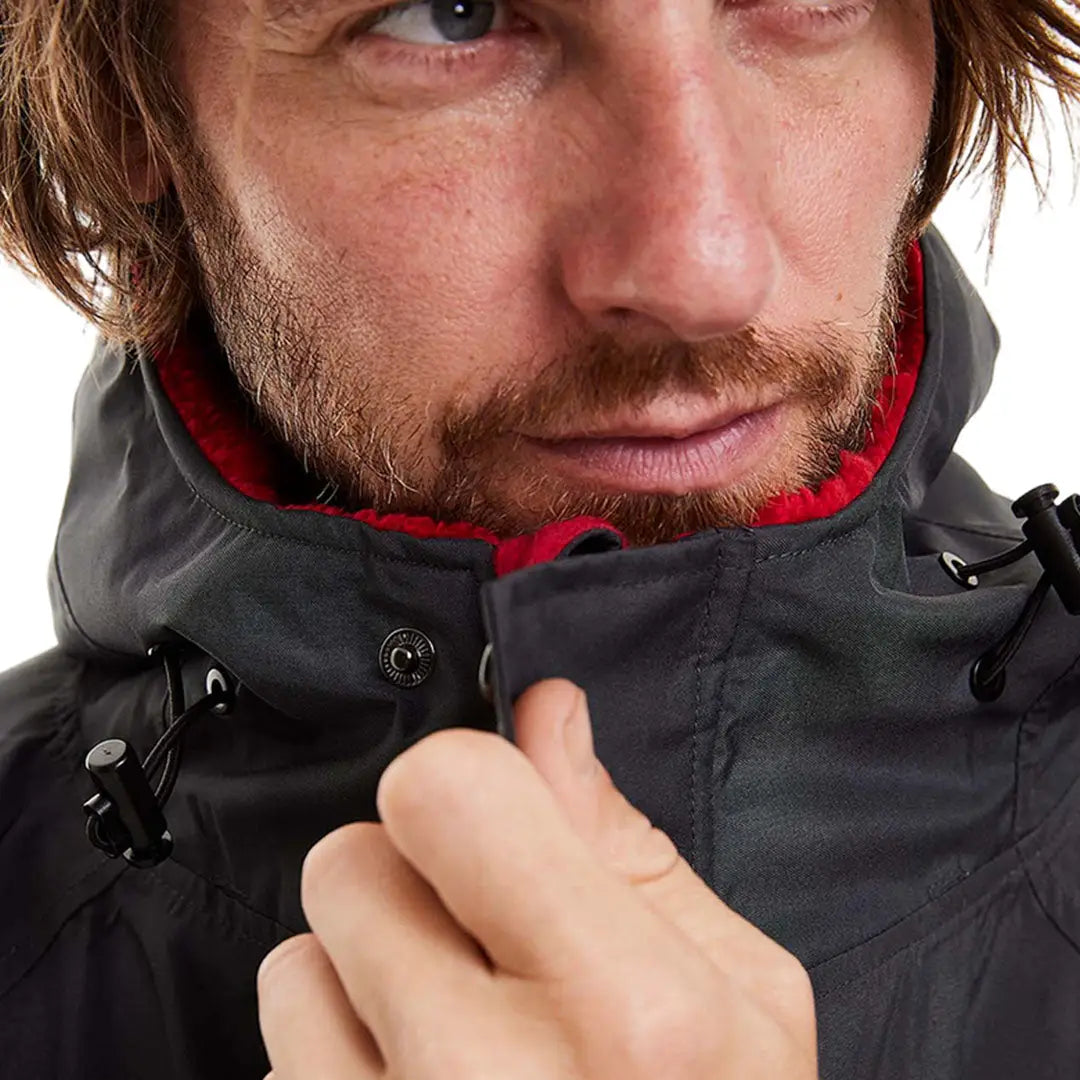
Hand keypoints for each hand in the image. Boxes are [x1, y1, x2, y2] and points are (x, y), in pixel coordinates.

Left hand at [257, 678, 817, 1078]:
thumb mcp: (735, 994)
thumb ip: (622, 840)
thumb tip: (546, 712)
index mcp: (628, 1014)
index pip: (442, 791)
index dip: (462, 785)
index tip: (493, 821)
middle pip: (348, 864)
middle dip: (411, 880)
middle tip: (484, 941)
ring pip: (293, 966)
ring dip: (363, 978)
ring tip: (454, 1035)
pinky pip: (282, 1068)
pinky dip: (338, 1065)